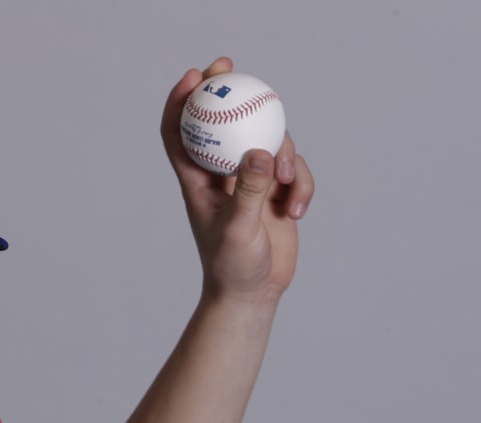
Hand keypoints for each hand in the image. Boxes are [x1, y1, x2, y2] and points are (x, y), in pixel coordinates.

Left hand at [160, 57, 313, 304]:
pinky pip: (294, 172)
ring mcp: (251, 182)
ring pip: (269, 143)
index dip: (180, 101)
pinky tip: (298, 212)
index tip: (195, 77)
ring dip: (285, 157)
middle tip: (238, 69)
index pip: (179, 133)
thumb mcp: (238, 229)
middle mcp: (222, 176)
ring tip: (289, 185)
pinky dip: (302, 186)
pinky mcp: (276, 194)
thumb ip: (249, 191)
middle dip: (229, 91)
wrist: (252, 295)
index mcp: (197, 181)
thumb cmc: (232, 267)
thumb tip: (260, 151)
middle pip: (224, 123)